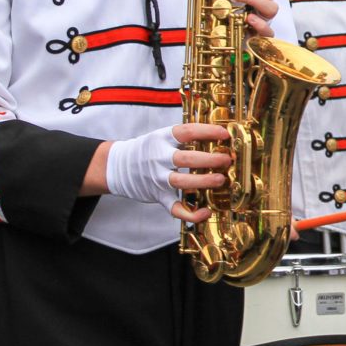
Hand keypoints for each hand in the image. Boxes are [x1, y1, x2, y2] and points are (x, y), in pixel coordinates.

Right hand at [104, 122, 234, 218]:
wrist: (118, 166)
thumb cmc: (148, 150)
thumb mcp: (162, 136)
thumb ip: (185, 137)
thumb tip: (218, 135)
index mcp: (162, 138)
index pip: (186, 132)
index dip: (207, 131)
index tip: (225, 134)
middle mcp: (159, 158)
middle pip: (186, 159)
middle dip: (209, 160)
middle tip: (227, 159)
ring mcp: (158, 178)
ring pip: (181, 182)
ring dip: (203, 181)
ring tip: (221, 180)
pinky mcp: (158, 196)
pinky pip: (175, 208)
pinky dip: (191, 213)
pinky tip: (205, 211)